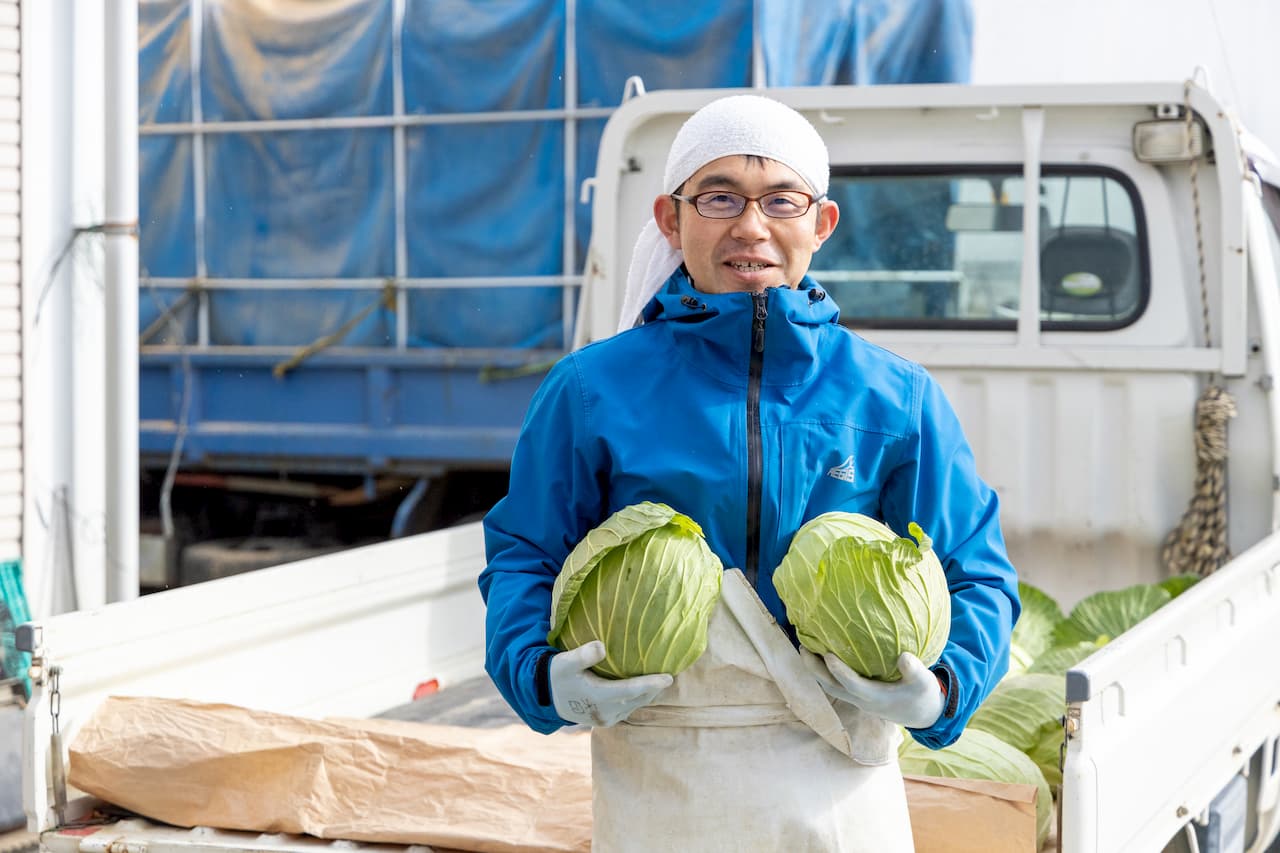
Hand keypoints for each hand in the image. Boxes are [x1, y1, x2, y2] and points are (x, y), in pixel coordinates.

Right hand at [550, 641, 672, 726]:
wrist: (546, 698)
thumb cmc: (557, 675)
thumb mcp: (565, 662)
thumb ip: (583, 655)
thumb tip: (601, 646)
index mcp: (598, 697)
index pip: (631, 690)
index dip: (651, 684)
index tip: (669, 677)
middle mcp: (606, 711)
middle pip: (638, 699)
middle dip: (656, 688)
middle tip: (673, 674)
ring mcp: (607, 718)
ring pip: (635, 705)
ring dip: (649, 694)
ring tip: (663, 680)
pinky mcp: (607, 720)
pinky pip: (629, 708)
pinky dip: (639, 698)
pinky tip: (647, 688)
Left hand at [803, 651, 944, 728]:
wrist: (923, 715)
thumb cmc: (923, 696)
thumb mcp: (924, 682)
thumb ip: (914, 670)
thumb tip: (904, 656)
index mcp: (876, 698)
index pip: (852, 685)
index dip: (839, 671)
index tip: (827, 654)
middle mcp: (862, 700)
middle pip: (831, 687)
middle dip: (815, 670)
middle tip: (803, 648)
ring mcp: (858, 700)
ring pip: (830, 687)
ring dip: (815, 671)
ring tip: (805, 650)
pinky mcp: (859, 696)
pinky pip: (836, 684)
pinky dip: (825, 672)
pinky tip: (821, 656)